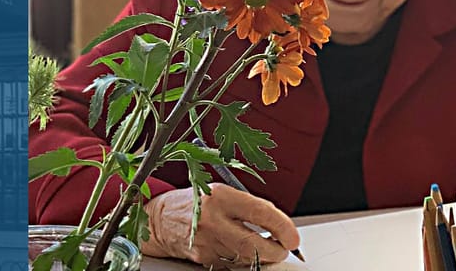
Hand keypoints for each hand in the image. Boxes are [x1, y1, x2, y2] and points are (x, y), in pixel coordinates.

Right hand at [141, 183, 300, 266]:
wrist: (162, 219)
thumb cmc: (198, 203)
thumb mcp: (223, 192)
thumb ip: (250, 207)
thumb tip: (280, 226)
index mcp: (222, 196)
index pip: (262, 213)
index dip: (284, 228)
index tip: (293, 237)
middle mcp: (213, 219)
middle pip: (254, 245)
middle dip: (276, 251)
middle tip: (283, 248)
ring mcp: (207, 241)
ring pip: (246, 258)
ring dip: (261, 256)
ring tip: (264, 248)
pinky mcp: (203, 258)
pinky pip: (232, 265)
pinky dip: (242, 261)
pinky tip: (240, 251)